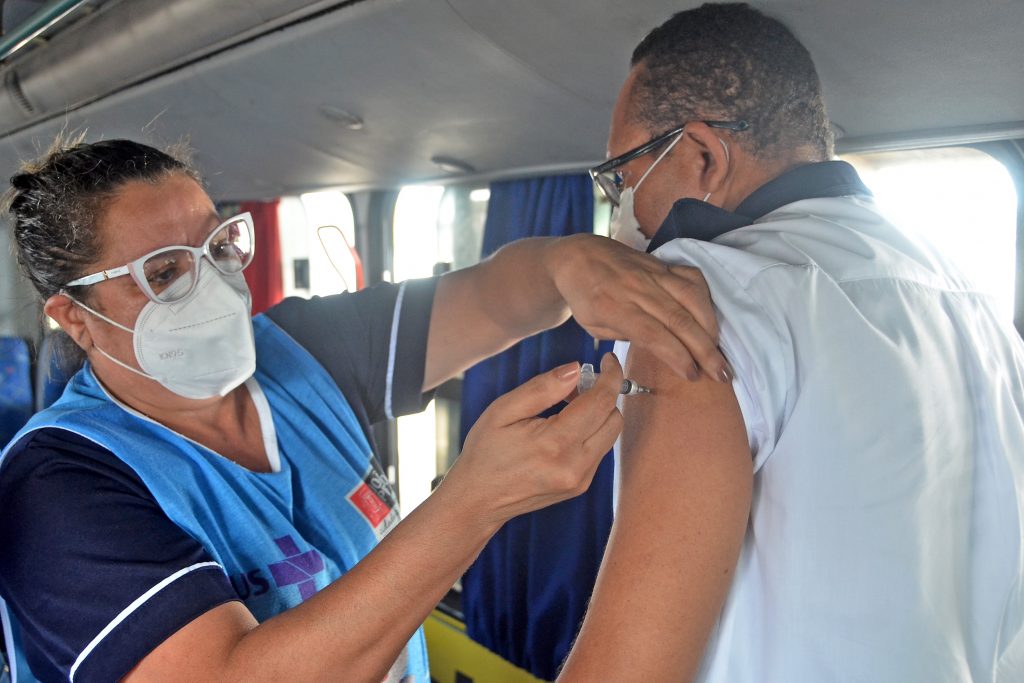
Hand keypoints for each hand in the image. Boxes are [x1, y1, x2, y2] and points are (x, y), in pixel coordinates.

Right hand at [443, 354, 623, 526]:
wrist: (478, 500)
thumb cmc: (485, 453)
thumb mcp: (503, 410)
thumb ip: (542, 388)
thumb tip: (576, 370)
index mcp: (556, 443)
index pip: (601, 401)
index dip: (610, 375)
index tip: (608, 360)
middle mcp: (575, 465)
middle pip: (614, 418)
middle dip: (603, 394)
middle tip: (575, 386)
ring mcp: (581, 479)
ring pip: (611, 434)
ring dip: (598, 413)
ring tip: (565, 408)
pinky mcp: (581, 485)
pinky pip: (600, 449)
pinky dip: (591, 431)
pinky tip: (564, 428)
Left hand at [544, 233, 729, 381]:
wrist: (578, 257)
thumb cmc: (583, 297)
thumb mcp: (592, 326)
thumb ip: (623, 336)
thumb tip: (658, 347)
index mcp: (613, 307)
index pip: (653, 334)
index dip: (677, 356)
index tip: (693, 376)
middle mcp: (636, 288)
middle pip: (679, 320)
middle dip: (704, 350)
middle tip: (721, 374)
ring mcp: (652, 273)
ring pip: (691, 299)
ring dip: (711, 327)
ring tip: (720, 352)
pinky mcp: (662, 264)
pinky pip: (692, 277)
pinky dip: (706, 298)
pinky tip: (711, 319)